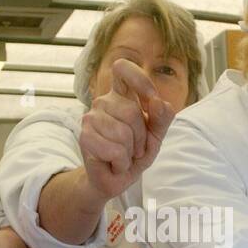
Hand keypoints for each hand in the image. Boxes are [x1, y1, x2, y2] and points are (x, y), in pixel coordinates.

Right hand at [80, 60, 175, 199]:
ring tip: (124, 156)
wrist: (115, 178)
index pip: (123, 68)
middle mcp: (103, 101)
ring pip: (123, 133)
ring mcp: (90, 118)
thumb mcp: (156, 135)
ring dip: (130, 152)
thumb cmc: (135, 153)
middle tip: (135, 148)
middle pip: (132, 111)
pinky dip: (121, 162)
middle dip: (141, 136)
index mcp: (121, 94)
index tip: (152, 100)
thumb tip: (158, 102)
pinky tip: (115, 163)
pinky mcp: (84, 137)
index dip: (140, 81)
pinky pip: (114, 150)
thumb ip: (162, 118)